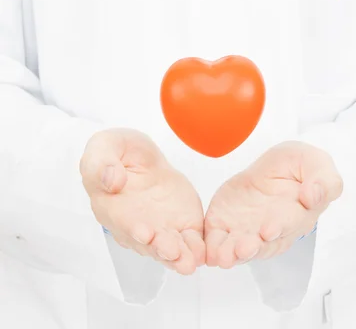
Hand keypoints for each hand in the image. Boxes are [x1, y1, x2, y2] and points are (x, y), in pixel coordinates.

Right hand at [80, 128, 204, 274]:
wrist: (143, 156)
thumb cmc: (118, 152)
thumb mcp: (104, 146)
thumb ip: (102, 163)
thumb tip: (111, 181)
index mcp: (111, 207)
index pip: (122, 222)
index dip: (132, 229)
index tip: (144, 233)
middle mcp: (135, 226)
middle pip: (149, 244)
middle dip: (161, 249)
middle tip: (172, 252)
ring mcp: (160, 228)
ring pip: (170, 249)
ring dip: (179, 257)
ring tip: (188, 261)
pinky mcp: (181, 223)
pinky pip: (190, 239)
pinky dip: (196, 248)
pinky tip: (202, 253)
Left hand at [204, 141, 342, 268]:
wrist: (271, 165)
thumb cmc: (298, 166)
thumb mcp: (316, 163)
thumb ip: (323, 180)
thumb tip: (314, 196)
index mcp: (297, 216)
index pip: (289, 224)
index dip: (280, 227)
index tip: (269, 230)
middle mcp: (271, 230)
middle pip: (262, 244)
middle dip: (252, 247)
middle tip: (244, 247)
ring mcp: (247, 230)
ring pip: (239, 249)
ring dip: (232, 254)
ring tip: (225, 255)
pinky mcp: (225, 225)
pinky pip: (217, 240)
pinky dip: (212, 248)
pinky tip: (208, 252)